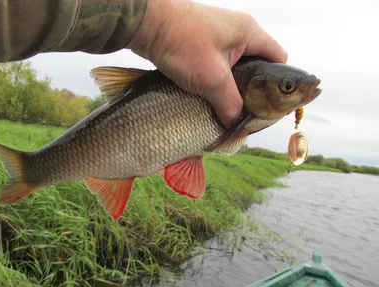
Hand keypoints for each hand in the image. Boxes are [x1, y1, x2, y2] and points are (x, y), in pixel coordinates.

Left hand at [128, 0, 287, 127]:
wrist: (147, 24)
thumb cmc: (183, 43)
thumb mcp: (212, 79)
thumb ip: (230, 103)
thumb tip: (235, 123)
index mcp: (250, 33)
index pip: (278, 59)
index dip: (275, 84)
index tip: (268, 105)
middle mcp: (238, 32)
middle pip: (256, 66)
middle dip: (251, 90)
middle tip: (244, 112)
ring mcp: (219, 37)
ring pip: (235, 68)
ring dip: (231, 88)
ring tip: (226, 108)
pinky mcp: (202, 43)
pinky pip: (218, 65)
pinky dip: (216, 81)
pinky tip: (209, 97)